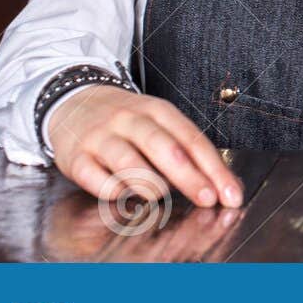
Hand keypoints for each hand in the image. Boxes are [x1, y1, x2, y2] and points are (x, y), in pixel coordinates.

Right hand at [44, 85, 242, 208]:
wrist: (73, 103)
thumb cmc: (126, 121)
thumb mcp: (157, 123)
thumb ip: (184, 149)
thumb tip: (218, 186)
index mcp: (157, 110)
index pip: (191, 138)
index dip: (213, 168)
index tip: (230, 194)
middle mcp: (129, 120)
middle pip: (163, 147)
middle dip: (189, 176)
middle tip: (207, 199)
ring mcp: (100, 138)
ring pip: (128, 162)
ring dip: (149, 182)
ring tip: (160, 196)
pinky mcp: (75, 157)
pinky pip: (94, 178)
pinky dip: (112, 191)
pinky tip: (124, 196)